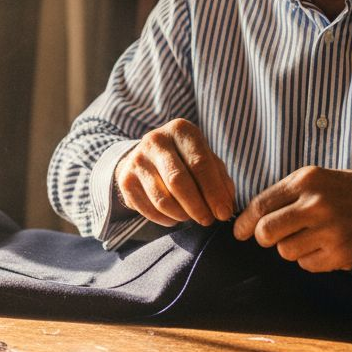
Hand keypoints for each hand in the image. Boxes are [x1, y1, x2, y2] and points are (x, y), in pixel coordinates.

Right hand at [113, 118, 236, 227]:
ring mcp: (137, 160)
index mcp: (180, 130)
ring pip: (162, 199)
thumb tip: (226, 207)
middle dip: (197, 206)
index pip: (199, 163)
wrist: (146, 157)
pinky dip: (167, 220)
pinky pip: (149, 210)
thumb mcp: (205, 159)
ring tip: (191, 217)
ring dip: (182, 215)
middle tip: (208, 220)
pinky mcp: (126, 180)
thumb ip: (219, 180)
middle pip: (178, 180)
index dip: (214, 192)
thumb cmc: (185, 159)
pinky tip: (175, 217)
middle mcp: (156, 140)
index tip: (223, 213)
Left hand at [233, 167, 351, 271]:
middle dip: (263, 238)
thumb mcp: (318, 179)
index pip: (261, 205)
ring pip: (285, 251)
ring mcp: (330, 231)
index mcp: (307, 181)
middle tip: (272, 238)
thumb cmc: (350, 191)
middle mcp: (317, 204)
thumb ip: (286, 194)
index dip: (245, 223)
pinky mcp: (342, 255)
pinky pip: (307, 265)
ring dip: (292, 248)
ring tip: (311, 236)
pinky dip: (311, 259)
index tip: (239, 232)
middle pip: (267, 232)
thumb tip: (250, 219)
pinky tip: (327, 245)